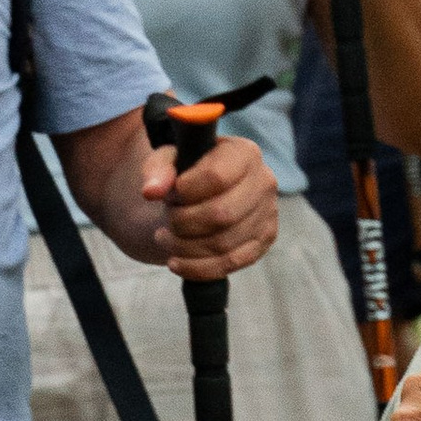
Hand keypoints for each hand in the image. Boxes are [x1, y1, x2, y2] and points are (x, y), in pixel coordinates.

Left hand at [145, 130, 276, 280]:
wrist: (207, 191)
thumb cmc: (188, 172)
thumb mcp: (168, 161)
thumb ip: (158, 169)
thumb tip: (151, 192)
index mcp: (244, 153)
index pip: (216, 177)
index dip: (186, 192)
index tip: (169, 195)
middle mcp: (264, 181)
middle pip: (221, 214)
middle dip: (184, 222)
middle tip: (167, 218)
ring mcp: (268, 213)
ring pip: (224, 243)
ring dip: (185, 246)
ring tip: (164, 237)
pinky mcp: (264, 240)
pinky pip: (231, 263)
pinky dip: (197, 268)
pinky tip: (175, 261)